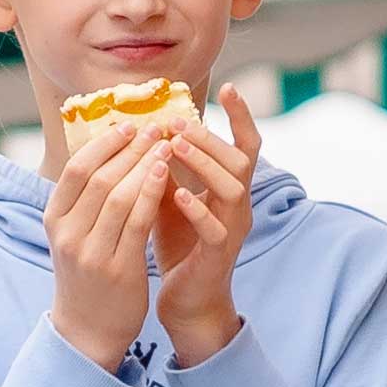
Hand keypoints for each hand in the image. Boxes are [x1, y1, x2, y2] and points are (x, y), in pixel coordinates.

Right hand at [41, 108, 182, 370]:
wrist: (87, 332)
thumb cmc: (86, 277)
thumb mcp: (73, 236)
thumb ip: (84, 201)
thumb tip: (104, 151)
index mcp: (54, 220)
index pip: (75, 170)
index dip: (103, 143)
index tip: (128, 125)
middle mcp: (67, 234)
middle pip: (98, 178)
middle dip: (128, 148)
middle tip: (154, 127)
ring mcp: (91, 252)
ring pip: (118, 195)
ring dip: (144, 164)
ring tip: (165, 144)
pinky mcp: (118, 268)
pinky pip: (137, 221)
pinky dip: (151, 192)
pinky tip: (165, 173)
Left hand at [144, 90, 258, 365]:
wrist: (188, 300)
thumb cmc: (178, 244)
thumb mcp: (169, 197)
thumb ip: (165, 166)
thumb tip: (141, 126)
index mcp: (229, 187)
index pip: (245, 144)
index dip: (241, 116)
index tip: (228, 86)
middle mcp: (239, 204)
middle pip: (241, 160)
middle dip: (210, 137)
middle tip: (177, 121)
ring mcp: (233, 229)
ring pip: (232, 189)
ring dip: (203, 164)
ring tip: (175, 145)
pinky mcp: (219, 255)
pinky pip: (215, 228)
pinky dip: (196, 209)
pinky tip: (176, 195)